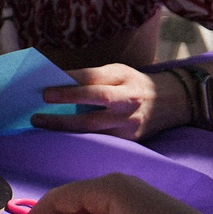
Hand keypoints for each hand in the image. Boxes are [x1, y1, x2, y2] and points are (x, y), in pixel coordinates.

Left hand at [35, 64, 181, 139]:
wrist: (173, 102)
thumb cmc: (133, 84)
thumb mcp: (118, 72)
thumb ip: (92, 78)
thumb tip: (56, 82)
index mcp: (123, 77)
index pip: (94, 77)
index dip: (70, 81)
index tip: (45, 86)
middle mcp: (128, 99)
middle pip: (97, 98)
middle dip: (68, 99)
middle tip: (42, 100)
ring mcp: (130, 121)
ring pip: (95, 125)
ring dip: (65, 125)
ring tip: (40, 123)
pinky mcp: (131, 139)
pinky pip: (101, 140)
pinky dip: (78, 138)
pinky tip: (58, 138)